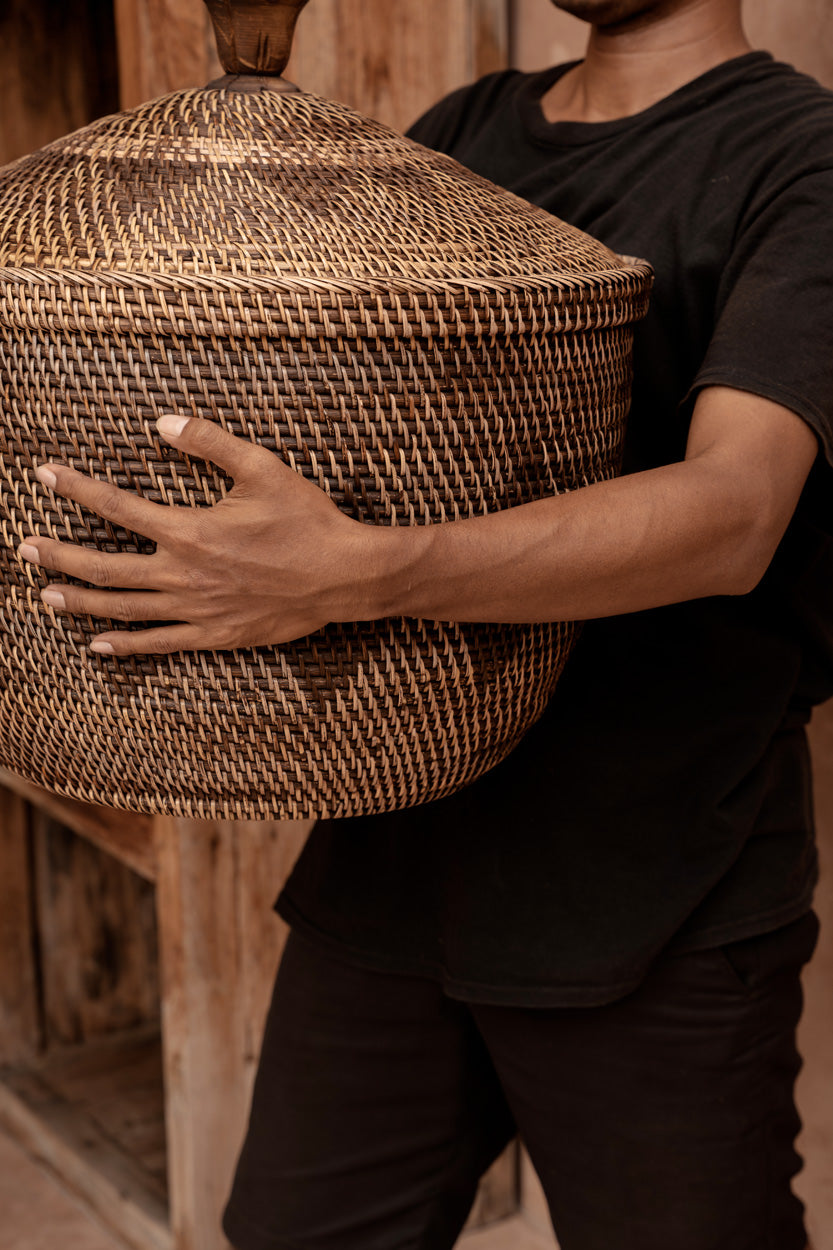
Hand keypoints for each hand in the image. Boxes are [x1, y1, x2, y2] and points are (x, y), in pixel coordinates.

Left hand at [17, 415, 371, 655]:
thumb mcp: (262, 468)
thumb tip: (162, 423)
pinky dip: (125, 645)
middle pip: (106, 568)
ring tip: (45, 595)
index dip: (77, 489)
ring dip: (80, 602)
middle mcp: (184, 575)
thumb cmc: (307, 520)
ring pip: (124, 609)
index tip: (45, 475)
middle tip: (25, 548)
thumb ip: (209, 443)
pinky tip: (97, 645)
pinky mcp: (215, 635)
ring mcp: (197, 610)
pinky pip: (159, 644)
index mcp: (190, 531)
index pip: (117, 508)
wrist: (344, 577)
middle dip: (60, 556)